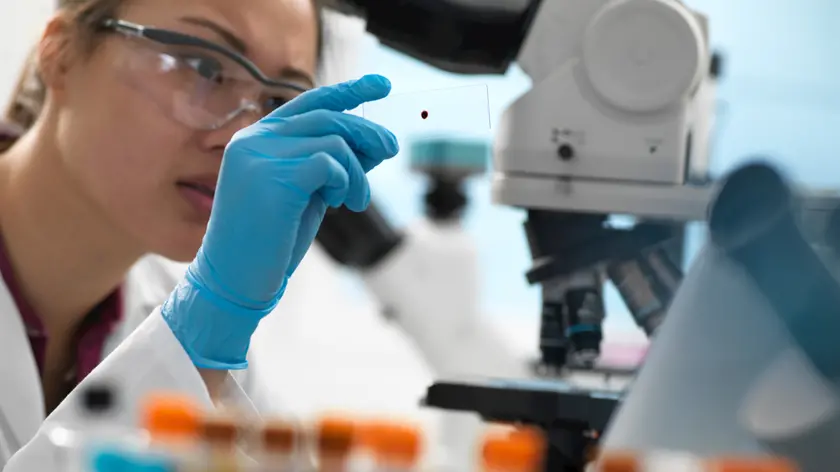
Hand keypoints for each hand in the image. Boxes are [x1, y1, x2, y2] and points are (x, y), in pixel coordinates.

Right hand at [161, 75, 398, 368]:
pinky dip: (344, 180)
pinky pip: (328, 162)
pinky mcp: (271, 179)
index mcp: (256, 139)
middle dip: (367, 133)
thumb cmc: (270, 241)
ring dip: (357, 172)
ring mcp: (258, 157)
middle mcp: (253, 140)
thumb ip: (331, 165)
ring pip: (333, 141)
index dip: (349, 90)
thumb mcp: (306, 193)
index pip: (309, 102)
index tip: (383, 85)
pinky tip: (340, 203)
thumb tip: (377, 141)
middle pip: (328, 117)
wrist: (234, 281)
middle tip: (390, 150)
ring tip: (354, 200)